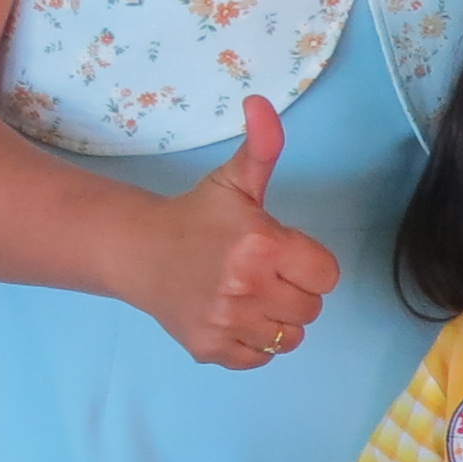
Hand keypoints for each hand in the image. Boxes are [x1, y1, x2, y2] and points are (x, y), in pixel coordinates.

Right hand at [136, 95, 342, 367]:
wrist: (136, 251)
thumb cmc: (196, 216)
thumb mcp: (234, 179)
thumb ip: (262, 146)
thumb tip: (261, 103)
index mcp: (260, 244)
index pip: (326, 275)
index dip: (309, 264)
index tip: (283, 253)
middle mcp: (245, 286)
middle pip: (311, 308)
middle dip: (294, 290)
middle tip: (262, 273)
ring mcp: (226, 321)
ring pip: (290, 337)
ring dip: (276, 319)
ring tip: (249, 295)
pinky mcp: (210, 348)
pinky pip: (260, 358)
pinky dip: (253, 343)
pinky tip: (233, 316)